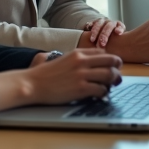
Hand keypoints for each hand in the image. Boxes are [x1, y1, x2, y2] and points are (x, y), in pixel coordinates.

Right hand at [0, 48, 122, 110]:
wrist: (31, 84)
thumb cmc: (43, 74)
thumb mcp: (60, 59)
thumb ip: (73, 58)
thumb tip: (81, 62)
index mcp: (78, 53)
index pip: (103, 53)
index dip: (109, 60)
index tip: (110, 68)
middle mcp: (82, 61)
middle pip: (111, 61)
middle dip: (117, 69)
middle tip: (117, 77)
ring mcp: (82, 74)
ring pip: (110, 75)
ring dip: (114, 82)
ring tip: (111, 87)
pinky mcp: (81, 88)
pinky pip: (101, 89)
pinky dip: (104, 93)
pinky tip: (100, 95)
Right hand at [84, 17, 125, 47]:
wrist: (101, 37)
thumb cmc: (112, 44)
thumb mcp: (116, 44)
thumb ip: (118, 47)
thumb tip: (116, 56)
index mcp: (119, 27)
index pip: (120, 26)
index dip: (119, 28)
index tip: (118, 33)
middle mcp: (111, 23)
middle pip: (109, 26)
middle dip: (105, 35)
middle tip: (102, 44)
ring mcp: (102, 22)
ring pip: (99, 24)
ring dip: (96, 32)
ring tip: (92, 40)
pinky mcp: (94, 22)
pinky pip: (92, 23)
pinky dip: (89, 26)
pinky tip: (87, 29)